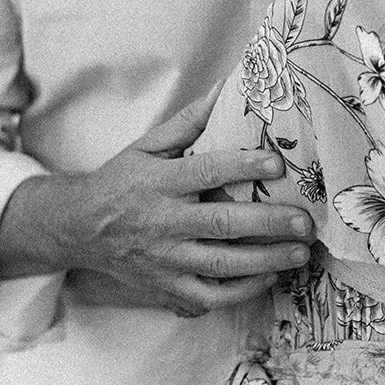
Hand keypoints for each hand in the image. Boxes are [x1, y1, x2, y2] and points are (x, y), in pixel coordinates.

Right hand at [0, 88, 314, 315]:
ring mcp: (165, 260)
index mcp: (160, 183)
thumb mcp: (147, 146)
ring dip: (265, 261)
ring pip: (221, 266)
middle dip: (267, 224)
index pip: (205, 172)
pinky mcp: (167, 288)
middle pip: (221, 225)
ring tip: (300, 253)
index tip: (276, 162)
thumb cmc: (122, 182)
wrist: (79, 229)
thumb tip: (227, 88)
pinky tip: (269, 277)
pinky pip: (209, 297)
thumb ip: (189, 122)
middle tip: (304, 221)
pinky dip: (242, 292)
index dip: (241, 167)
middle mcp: (163, 223)